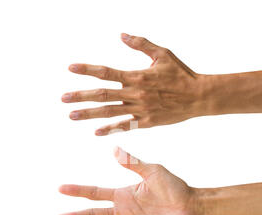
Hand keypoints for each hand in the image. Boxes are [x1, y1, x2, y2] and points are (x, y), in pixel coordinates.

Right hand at [55, 147, 199, 214]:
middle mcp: (123, 210)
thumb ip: (132, 162)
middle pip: (94, 214)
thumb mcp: (152, 171)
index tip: (60, 188)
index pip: (95, 193)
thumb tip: (113, 148)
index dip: (78, 190)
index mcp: (124, 194)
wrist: (191, 206)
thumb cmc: (174, 187)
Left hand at [61, 33, 206, 135]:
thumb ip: (141, 44)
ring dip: (90, 114)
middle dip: (81, 96)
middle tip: (63, 99)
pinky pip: (126, 126)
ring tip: (72, 116)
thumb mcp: (162, 54)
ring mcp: (141, 109)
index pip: (107, 72)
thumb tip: (121, 35)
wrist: (198, 97)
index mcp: (137, 76)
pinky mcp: (147, 122)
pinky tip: (96, 132)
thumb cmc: (181, 74)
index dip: (88, 69)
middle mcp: (136, 93)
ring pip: (110, 112)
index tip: (71, 68)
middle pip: (103, 95)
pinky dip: (111, 129)